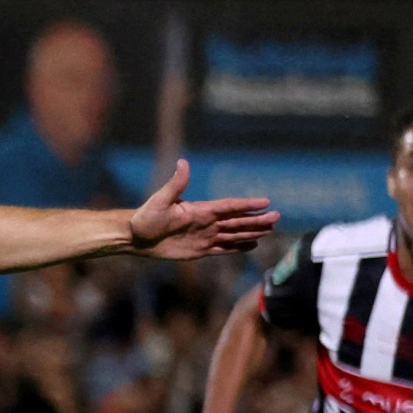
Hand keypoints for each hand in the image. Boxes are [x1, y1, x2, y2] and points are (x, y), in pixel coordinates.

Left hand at [128, 160, 278, 260]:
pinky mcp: (199, 250)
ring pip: (233, 235)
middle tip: (277, 218)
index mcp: (200, 210)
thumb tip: (183, 163)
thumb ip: (175, 184)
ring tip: (269, 230)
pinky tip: (250, 245)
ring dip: (251, 232)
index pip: (229, 207)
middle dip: (256, 220)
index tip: (266, 202)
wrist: (136, 237)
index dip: (247, 205)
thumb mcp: (160, 200)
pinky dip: (237, 248)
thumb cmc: (145, 217)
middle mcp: (206, 222)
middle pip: (236, 221)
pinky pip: (222, 249)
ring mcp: (204, 236)